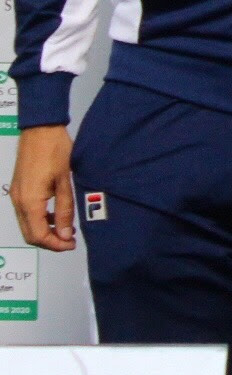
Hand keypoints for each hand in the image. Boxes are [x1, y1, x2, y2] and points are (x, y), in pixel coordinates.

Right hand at [9, 125, 76, 250]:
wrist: (40, 130)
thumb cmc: (56, 152)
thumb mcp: (66, 182)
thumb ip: (65, 209)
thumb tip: (65, 235)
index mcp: (29, 202)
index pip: (38, 235)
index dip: (55, 245)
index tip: (71, 245)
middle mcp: (18, 201)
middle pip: (30, 234)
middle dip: (49, 241)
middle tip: (70, 240)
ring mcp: (16, 195)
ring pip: (27, 224)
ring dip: (45, 230)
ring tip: (68, 229)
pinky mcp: (19, 189)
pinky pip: (27, 212)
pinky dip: (41, 219)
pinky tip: (58, 214)